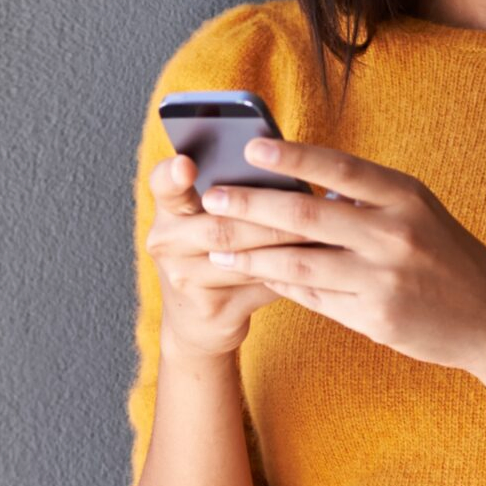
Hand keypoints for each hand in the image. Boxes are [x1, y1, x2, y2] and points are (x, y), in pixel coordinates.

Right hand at [143, 151, 302, 359]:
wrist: (196, 321)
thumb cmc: (212, 254)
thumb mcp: (204, 221)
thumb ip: (231, 197)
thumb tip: (287, 172)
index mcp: (168, 211)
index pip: (163, 185)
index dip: (172, 175)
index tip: (186, 165)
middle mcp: (166, 243)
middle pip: (219, 226)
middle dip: (268, 216)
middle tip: (309, 204)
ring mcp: (185, 280)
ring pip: (243, 258)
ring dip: (286, 245)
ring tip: (322, 230)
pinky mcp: (211, 309)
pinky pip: (259, 285)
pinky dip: (292, 272)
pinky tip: (318, 261)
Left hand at [196, 136, 485, 376]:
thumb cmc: (445, 255)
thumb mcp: (417, 211)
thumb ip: (364, 197)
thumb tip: (300, 182)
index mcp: (405, 197)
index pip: (339, 168)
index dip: (292, 157)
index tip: (251, 148)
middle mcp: (394, 234)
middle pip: (306, 216)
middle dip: (251, 206)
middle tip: (212, 197)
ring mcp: (383, 279)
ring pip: (300, 262)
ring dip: (251, 253)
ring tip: (215, 245)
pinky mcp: (375, 317)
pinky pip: (314, 296)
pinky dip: (278, 283)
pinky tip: (250, 273)